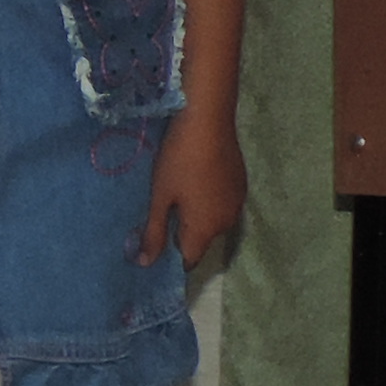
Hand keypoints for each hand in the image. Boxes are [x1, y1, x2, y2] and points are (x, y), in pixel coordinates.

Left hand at [139, 110, 247, 268]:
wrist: (208, 121)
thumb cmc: (178, 160)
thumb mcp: (160, 197)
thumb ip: (154, 232)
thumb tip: (145, 264)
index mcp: (206, 230)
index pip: (189, 259)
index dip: (170, 256)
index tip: (153, 242)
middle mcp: (227, 222)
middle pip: (201, 240)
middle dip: (181, 233)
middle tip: (159, 210)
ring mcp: (237, 203)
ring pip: (212, 221)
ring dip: (195, 215)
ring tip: (175, 193)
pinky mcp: (241, 185)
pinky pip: (221, 204)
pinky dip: (208, 200)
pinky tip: (194, 180)